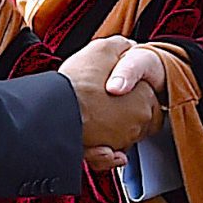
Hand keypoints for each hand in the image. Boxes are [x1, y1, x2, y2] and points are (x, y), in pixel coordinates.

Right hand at [62, 36, 160, 159]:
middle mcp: (138, 123)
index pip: (150, 100)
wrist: (52, 111)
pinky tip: (97, 141)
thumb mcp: (101, 50)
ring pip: (122, 138)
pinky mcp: (102, 155)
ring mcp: (120, 141)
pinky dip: (105, 153)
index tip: (119, 89)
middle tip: (108, 103)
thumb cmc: (76, 83)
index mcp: (143, 99)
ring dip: (113, 131)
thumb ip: (120, 46)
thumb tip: (129, 46)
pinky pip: (109, 156)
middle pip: (139, 121)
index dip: (134, 93)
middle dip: (126, 114)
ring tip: (96, 117)